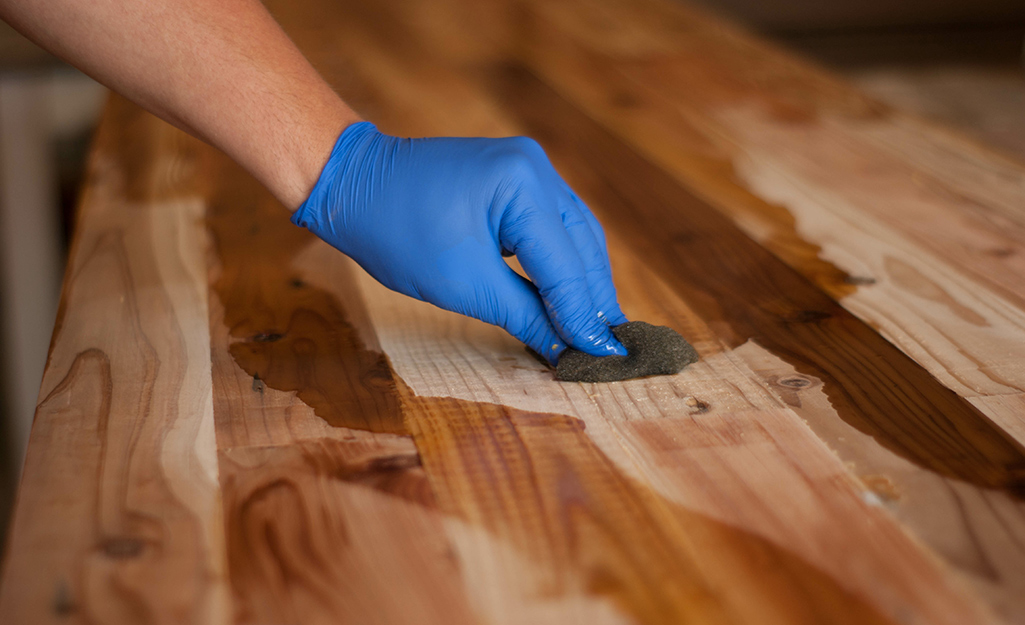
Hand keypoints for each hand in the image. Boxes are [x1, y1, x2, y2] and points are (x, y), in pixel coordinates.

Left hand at [291, 122, 627, 363]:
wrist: (351, 184)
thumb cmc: (394, 229)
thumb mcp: (462, 283)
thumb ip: (525, 316)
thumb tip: (568, 349)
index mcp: (523, 184)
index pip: (566, 265)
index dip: (585, 317)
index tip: (607, 359)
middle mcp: (536, 167)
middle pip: (583, 246)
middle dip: (595, 300)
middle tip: (610, 349)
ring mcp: (528, 169)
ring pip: (576, 236)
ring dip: (584, 283)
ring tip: (598, 329)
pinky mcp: (516, 180)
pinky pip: (554, 227)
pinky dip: (563, 264)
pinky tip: (571, 295)